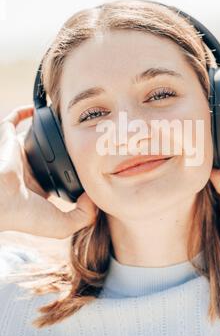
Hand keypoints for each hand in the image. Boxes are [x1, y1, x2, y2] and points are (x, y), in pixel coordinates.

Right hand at [0, 105, 97, 237]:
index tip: (93, 162)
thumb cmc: (25, 215)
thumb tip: (95, 196)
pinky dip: (24, 112)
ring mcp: (18, 155)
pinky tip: (39, 109)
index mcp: (41, 189)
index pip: (60, 177)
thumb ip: (84, 216)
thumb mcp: (62, 225)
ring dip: (49, 128)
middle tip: (84, 136)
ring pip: (36, 137)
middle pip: (51, 154)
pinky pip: (14, 120)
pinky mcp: (7, 141)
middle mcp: (30, 170)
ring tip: (66, 120)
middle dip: (65, 146)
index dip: (75, 170)